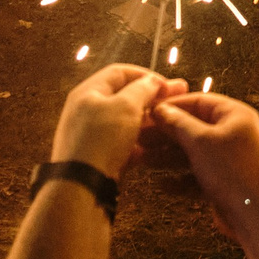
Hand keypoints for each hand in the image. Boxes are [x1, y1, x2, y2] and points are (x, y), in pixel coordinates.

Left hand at [50, 63, 183, 181]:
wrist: (80, 186)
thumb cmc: (102, 138)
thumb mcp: (126, 106)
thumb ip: (142, 89)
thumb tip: (152, 80)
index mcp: (89, 91)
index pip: (120, 72)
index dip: (147, 75)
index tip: (169, 86)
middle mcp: (86, 110)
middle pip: (123, 97)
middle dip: (151, 98)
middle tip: (178, 99)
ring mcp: (90, 134)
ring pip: (124, 122)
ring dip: (147, 121)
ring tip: (169, 125)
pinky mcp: (96, 156)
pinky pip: (121, 143)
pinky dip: (138, 143)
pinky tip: (154, 148)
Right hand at [148, 91, 258, 241]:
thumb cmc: (233, 172)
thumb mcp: (200, 142)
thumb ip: (178, 123)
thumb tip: (160, 109)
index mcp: (234, 115)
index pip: (198, 101)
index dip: (171, 106)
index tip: (146, 113)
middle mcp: (234, 134)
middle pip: (193, 128)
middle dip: (165, 134)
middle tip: (137, 138)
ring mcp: (231, 159)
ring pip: (193, 153)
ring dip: (167, 157)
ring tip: (141, 161)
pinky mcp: (226, 183)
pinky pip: (199, 176)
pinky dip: (181, 179)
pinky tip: (161, 186)